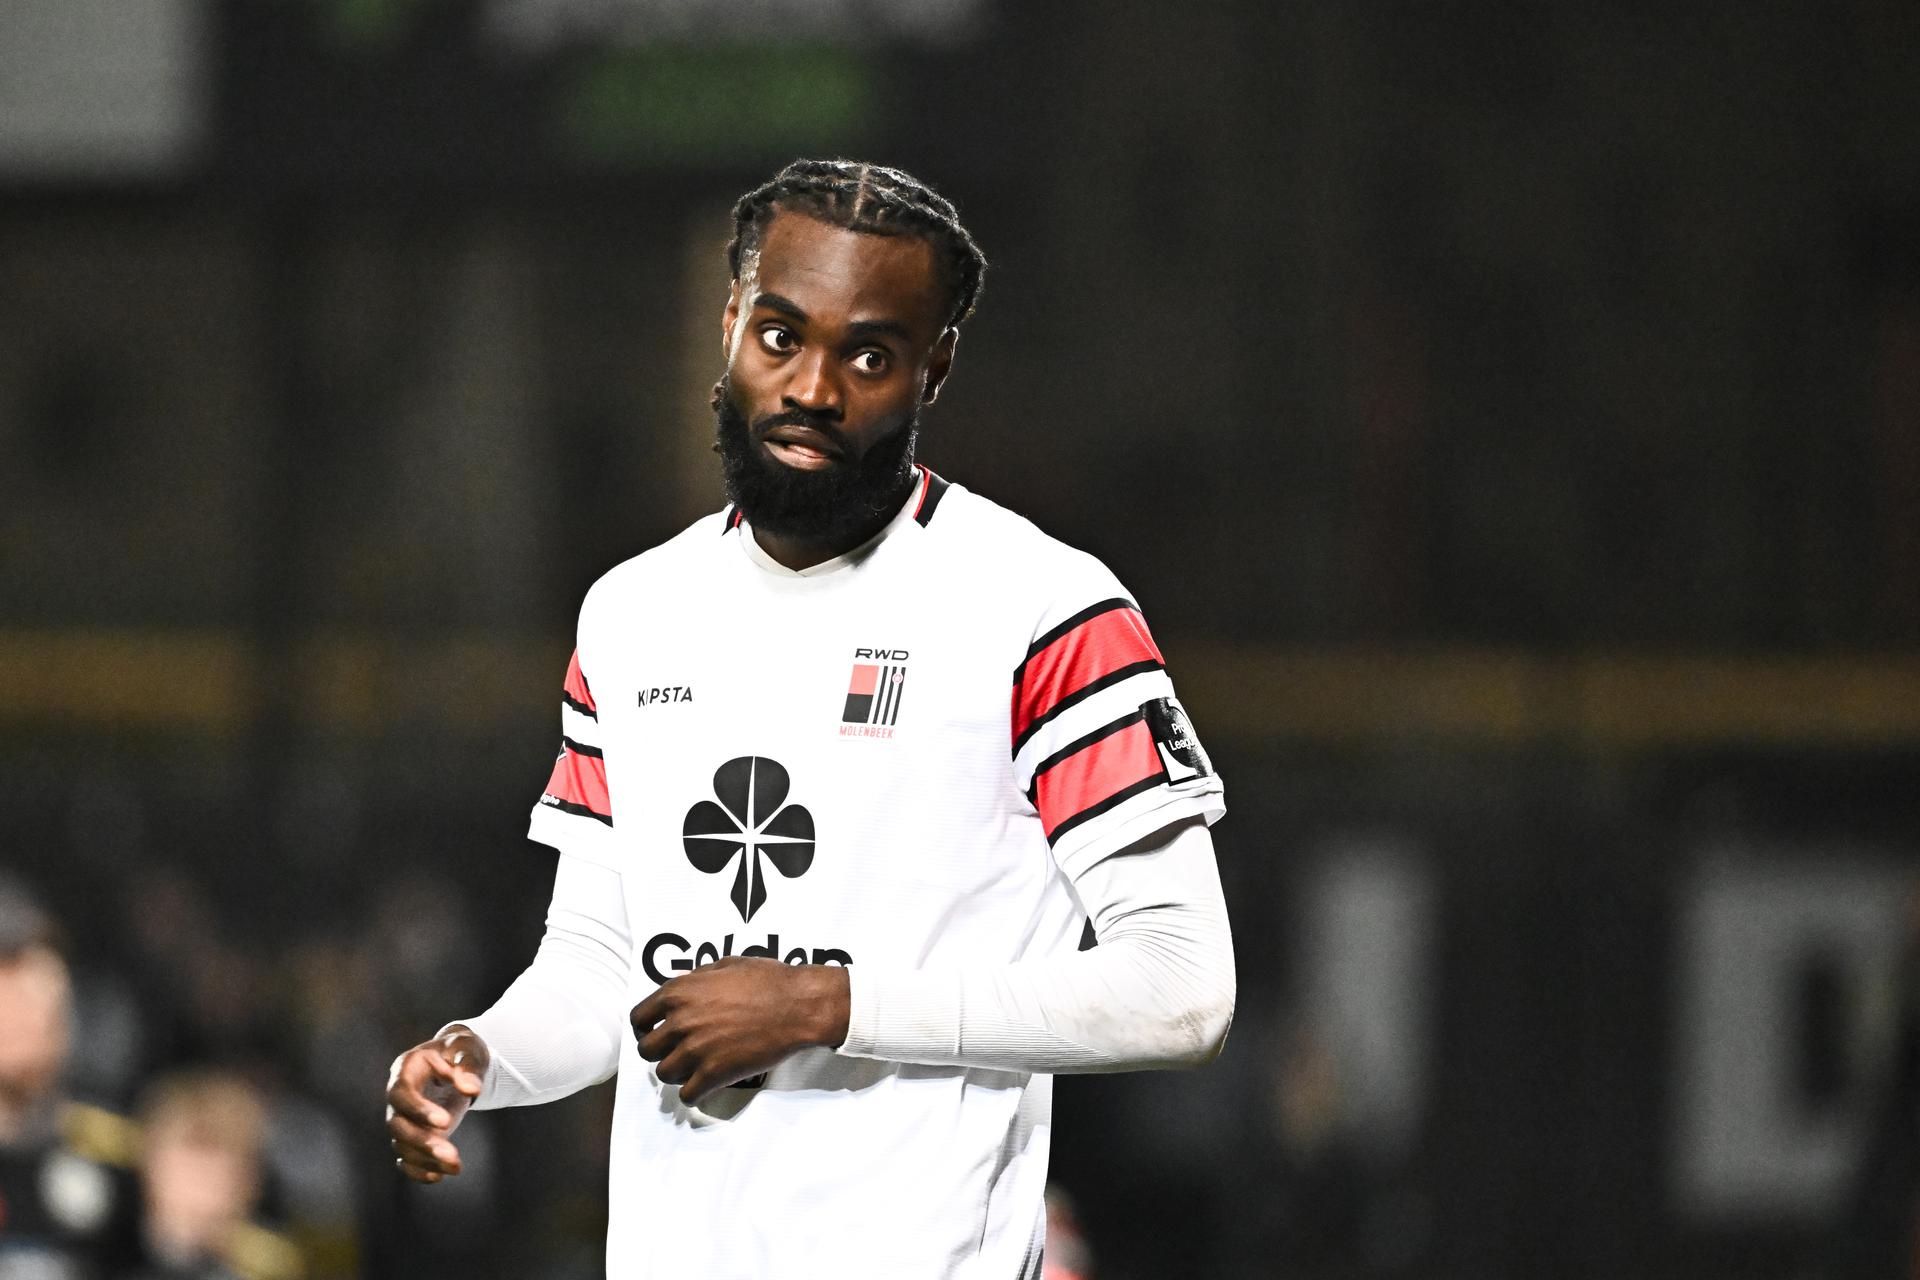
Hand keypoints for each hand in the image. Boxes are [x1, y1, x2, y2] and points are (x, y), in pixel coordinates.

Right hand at [385, 1026, 487, 1182]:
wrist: (459, 1060)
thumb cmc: (461, 1049)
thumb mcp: (468, 1048)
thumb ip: (468, 1065)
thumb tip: (470, 1088)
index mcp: (406, 1068)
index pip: (400, 1092)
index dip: (418, 1110)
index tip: (445, 1122)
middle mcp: (398, 1096)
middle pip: (397, 1124)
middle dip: (422, 1142)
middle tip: (451, 1154)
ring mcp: (404, 1117)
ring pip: (402, 1144)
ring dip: (426, 1159)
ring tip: (456, 1167)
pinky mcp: (414, 1133)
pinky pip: (407, 1157)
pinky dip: (419, 1170)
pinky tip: (439, 1176)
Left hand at [630, 958, 849, 1105]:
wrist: (796, 1005)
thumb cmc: (767, 980)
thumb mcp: (725, 965)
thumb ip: (697, 979)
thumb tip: (684, 986)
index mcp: (678, 993)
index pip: (638, 1018)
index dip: (644, 1027)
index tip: (654, 1032)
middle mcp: (680, 1022)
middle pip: (646, 1050)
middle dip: (659, 1051)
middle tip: (674, 1051)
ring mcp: (695, 1051)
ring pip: (664, 1073)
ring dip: (676, 1072)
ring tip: (692, 1067)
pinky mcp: (714, 1074)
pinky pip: (688, 1095)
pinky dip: (693, 1093)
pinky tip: (704, 1085)